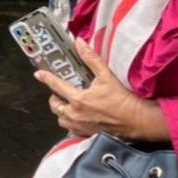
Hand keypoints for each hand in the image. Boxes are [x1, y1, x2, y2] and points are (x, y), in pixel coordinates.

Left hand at [35, 37, 169, 141]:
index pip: (56, 86)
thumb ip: (91, 59)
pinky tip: (78, 117)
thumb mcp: (106, 75)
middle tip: (58, 92)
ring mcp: (81, 126)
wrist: (138, 120)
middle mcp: (76, 114)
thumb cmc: (123, 99)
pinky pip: (71, 129)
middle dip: (54, 98)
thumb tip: (79, 43)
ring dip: (61, 112)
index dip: (46, 78)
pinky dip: (70, 123)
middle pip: (55, 106)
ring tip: (67, 105)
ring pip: (61, 119)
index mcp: (78, 99)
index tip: (39, 74)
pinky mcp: (88, 133)